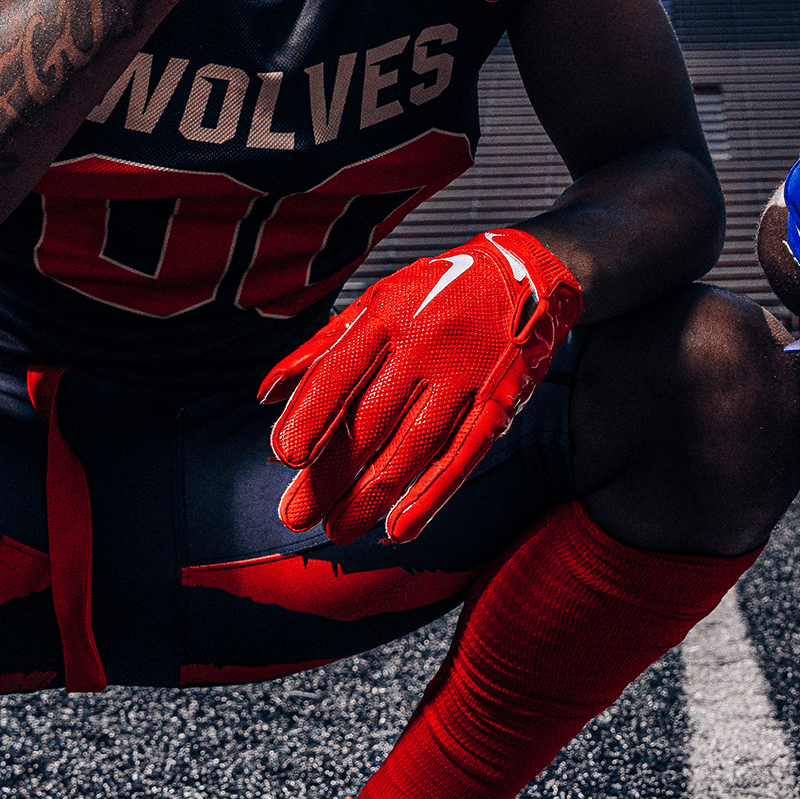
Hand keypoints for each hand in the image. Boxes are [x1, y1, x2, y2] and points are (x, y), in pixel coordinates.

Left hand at [259, 229, 581, 545]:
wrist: (531, 270)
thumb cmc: (445, 287)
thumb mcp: (382, 298)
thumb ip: (325, 346)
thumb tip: (268, 394)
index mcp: (390, 314)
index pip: (340, 371)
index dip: (310, 417)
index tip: (286, 456)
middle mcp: (428, 342)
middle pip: (370, 421)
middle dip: (329, 475)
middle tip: (298, 515)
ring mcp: (469, 373)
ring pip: (413, 446)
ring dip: (371, 495)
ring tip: (338, 528)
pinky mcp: (502, 399)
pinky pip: (464, 453)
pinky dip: (433, 494)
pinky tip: (402, 525)